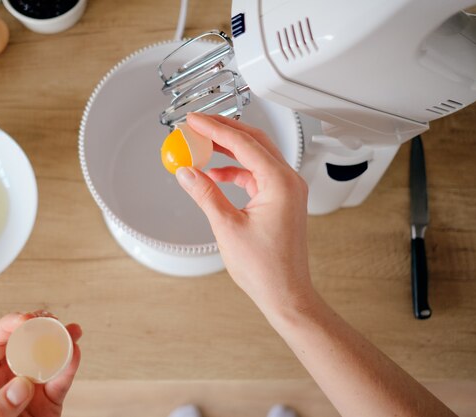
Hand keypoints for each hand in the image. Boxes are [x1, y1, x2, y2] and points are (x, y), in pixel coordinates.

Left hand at [0, 311, 81, 416]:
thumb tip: (22, 384)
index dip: (9, 325)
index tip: (26, 321)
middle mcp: (8, 377)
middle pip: (24, 341)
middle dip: (39, 326)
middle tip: (51, 321)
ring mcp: (31, 387)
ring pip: (47, 356)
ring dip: (61, 340)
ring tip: (72, 331)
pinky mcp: (50, 400)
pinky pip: (61, 380)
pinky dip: (70, 366)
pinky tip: (75, 353)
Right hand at [176, 113, 312, 316]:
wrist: (285, 293)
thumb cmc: (266, 268)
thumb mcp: (227, 227)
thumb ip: (206, 194)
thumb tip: (187, 172)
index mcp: (280, 183)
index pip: (244, 143)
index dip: (215, 129)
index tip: (194, 121)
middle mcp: (288, 181)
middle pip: (253, 141)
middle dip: (223, 131)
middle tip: (197, 126)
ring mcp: (287, 190)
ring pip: (255, 156)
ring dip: (228, 150)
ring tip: (201, 148)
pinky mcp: (281, 199)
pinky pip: (256, 174)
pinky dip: (235, 170)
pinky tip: (215, 174)